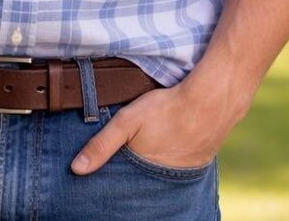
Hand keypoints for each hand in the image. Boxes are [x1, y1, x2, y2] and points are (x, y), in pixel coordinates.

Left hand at [71, 78, 238, 174]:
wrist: (212, 100)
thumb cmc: (167, 108)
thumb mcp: (127, 121)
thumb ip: (102, 145)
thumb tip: (76, 170)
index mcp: (146, 174)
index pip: (125, 189)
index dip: (115, 184)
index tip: (103, 185)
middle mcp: (166, 181)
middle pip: (143, 184)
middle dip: (133, 180)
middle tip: (127, 165)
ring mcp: (184, 174)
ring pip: (161, 177)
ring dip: (152, 171)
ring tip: (146, 157)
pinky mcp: (198, 163)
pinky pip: (178, 169)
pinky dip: (169, 162)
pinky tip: (166, 148)